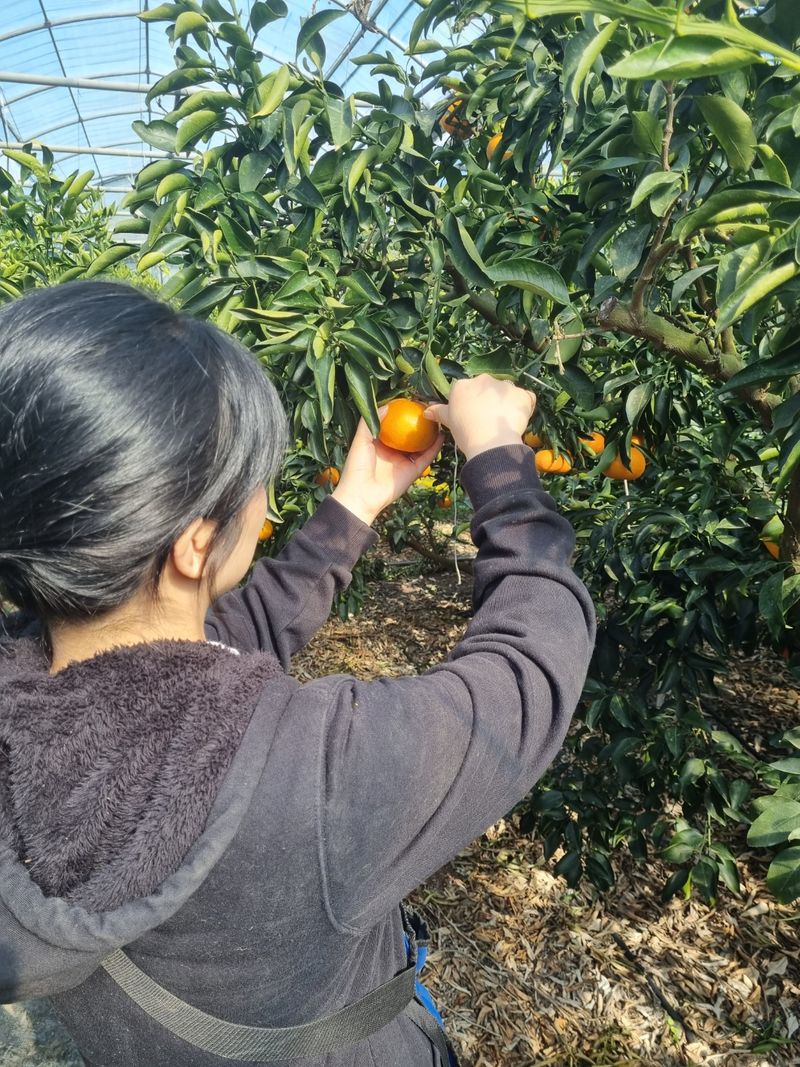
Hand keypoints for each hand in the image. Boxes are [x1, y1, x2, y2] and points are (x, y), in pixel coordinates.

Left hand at [331, 411, 443, 525]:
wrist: (361, 495)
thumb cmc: (357, 467)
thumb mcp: (360, 440)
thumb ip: (370, 422)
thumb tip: (387, 405)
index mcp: (380, 443)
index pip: (393, 425)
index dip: (401, 414)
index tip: (411, 401)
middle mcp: (394, 451)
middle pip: (409, 434)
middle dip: (418, 422)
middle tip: (428, 408)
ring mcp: (404, 461)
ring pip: (421, 445)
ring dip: (430, 433)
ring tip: (438, 419)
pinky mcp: (413, 471)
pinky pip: (426, 457)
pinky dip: (434, 448)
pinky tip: (441, 435)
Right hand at [424, 374, 535, 460]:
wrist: (490, 443)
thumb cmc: (466, 433)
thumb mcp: (449, 423)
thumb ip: (439, 413)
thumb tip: (426, 411)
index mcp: (463, 385)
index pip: (468, 390)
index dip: (472, 403)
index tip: (473, 417)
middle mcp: (484, 380)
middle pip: (488, 388)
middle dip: (490, 400)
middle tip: (488, 420)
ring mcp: (505, 386)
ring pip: (507, 392)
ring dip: (507, 403)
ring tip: (503, 422)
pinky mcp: (523, 395)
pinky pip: (526, 398)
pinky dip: (524, 407)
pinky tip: (518, 421)